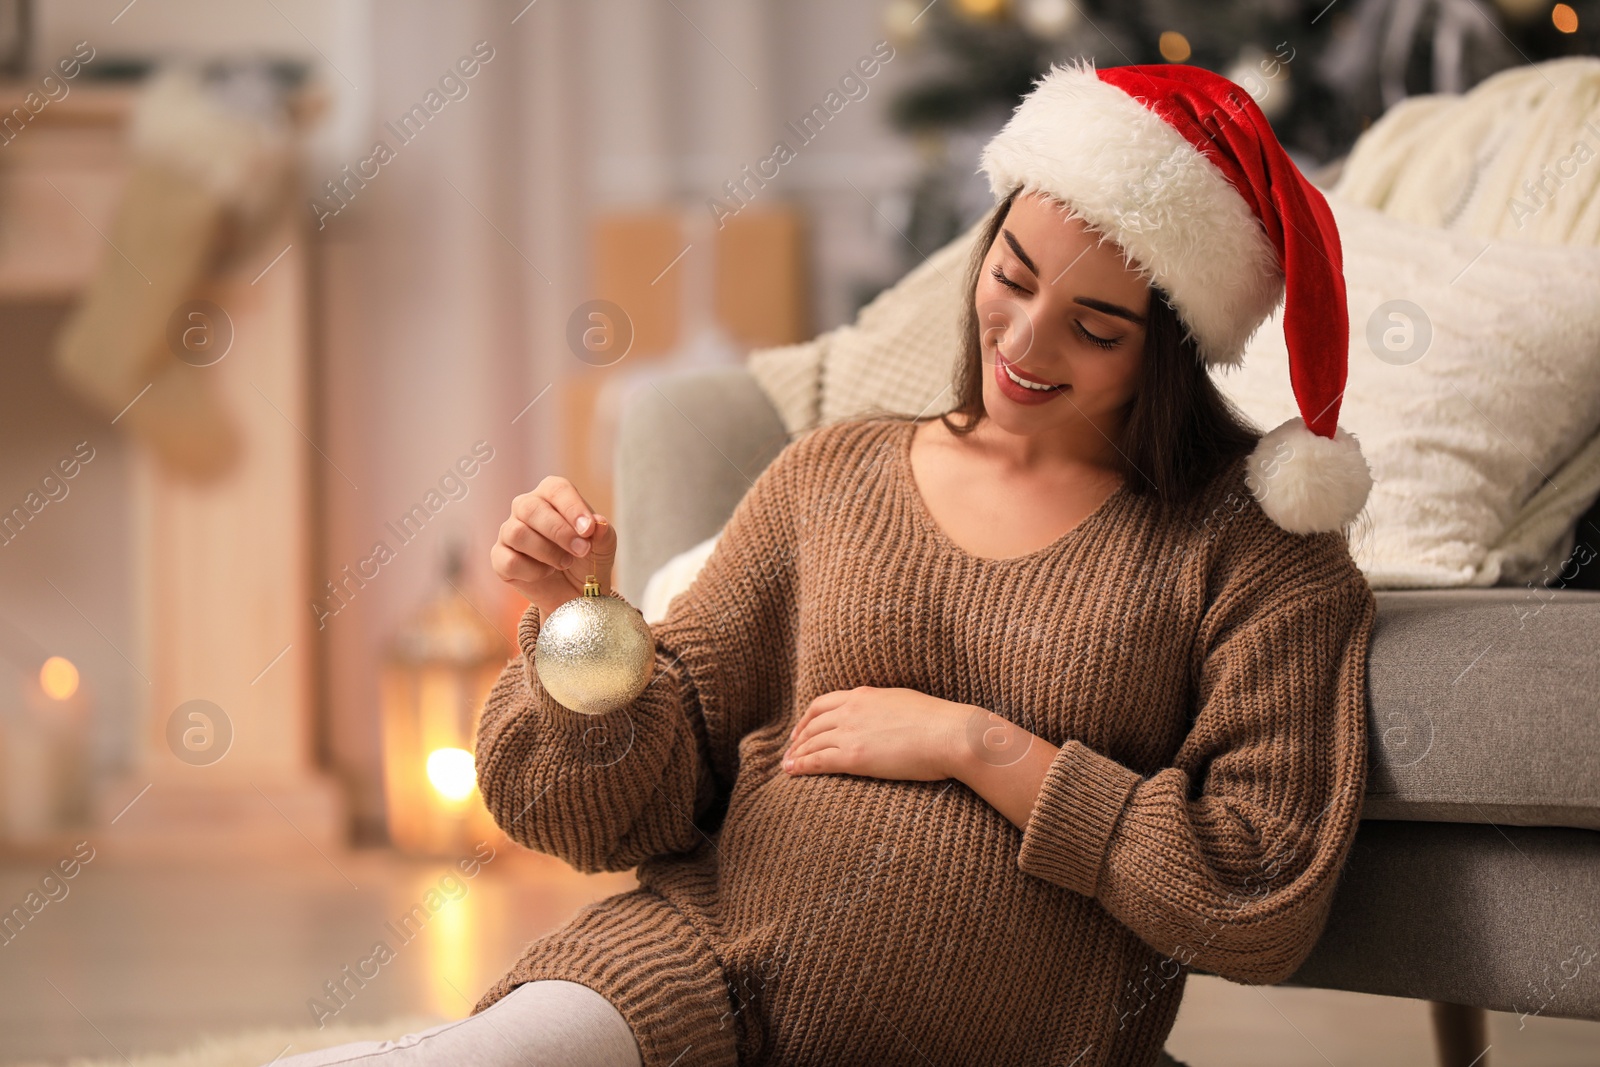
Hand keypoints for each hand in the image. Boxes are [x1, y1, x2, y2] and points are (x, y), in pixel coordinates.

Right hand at [491, 475, 617, 617]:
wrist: (575, 592)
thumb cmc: (587, 559)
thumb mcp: (603, 546)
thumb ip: (603, 533)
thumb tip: (598, 523)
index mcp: (551, 495)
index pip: (556, 489)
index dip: (572, 507)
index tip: (588, 529)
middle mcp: (526, 507)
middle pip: (530, 508)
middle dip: (559, 532)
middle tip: (581, 550)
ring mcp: (509, 532)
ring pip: (517, 533)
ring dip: (547, 552)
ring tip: (565, 563)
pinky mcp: (500, 557)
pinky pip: (510, 561)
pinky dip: (533, 571)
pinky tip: (546, 573)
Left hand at [782, 686, 975, 782]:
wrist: (950, 735)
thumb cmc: (939, 722)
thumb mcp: (904, 703)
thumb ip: (885, 708)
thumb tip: (883, 717)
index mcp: (864, 695)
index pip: (823, 703)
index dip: (807, 718)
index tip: (801, 729)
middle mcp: (851, 710)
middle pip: (813, 723)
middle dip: (798, 738)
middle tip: (790, 750)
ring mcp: (851, 732)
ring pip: (812, 742)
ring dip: (796, 753)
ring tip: (787, 764)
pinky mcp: (854, 756)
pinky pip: (818, 760)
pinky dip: (801, 765)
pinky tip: (792, 771)